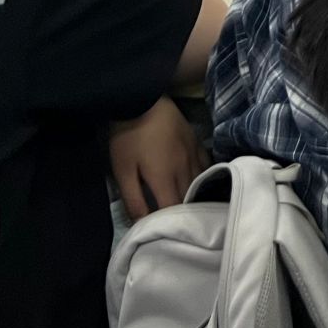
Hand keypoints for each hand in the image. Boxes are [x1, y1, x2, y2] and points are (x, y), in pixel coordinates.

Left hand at [109, 97, 202, 218]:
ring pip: (199, 182)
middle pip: (189, 198)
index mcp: (165, 178)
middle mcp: (184, 168)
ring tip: (189, 207)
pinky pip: (205, 164)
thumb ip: (133, 198)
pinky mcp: (196, 141)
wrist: (142, 98)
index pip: (174, 209)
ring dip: (194, 196)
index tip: (164, 230)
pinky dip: (203, 176)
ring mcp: (193, 153)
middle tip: (178, 222)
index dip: (170, 222)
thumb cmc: (128, 137)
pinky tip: (199, 181)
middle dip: (184, 212)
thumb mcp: (122, 170)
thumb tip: (141, 223)